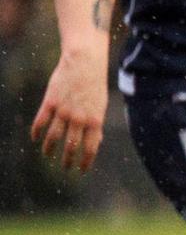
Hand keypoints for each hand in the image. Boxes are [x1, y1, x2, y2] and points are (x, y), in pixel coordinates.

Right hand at [30, 51, 108, 172]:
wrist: (84, 64)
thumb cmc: (95, 86)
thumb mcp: (100, 107)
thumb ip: (96, 124)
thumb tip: (96, 142)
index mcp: (95, 120)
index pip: (90, 148)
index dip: (85, 161)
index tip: (81, 170)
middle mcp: (79, 118)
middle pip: (71, 145)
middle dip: (67, 159)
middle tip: (65, 167)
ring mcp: (63, 111)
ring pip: (53, 136)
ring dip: (50, 149)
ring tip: (48, 155)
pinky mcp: (50, 102)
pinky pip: (41, 121)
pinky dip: (36, 132)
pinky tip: (35, 139)